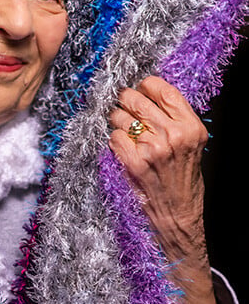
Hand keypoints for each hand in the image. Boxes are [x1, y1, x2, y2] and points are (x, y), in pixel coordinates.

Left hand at [108, 76, 219, 303]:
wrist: (179, 217)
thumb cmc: (183, 179)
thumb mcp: (191, 145)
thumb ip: (174, 119)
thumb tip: (146, 92)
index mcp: (191, 127)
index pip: (161, 89)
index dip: (145, 85)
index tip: (139, 89)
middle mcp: (173, 134)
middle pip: (135, 99)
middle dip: (125, 102)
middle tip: (124, 108)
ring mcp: (152, 149)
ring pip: (120, 116)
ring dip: (117, 121)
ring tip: (125, 132)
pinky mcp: (134, 163)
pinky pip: (113, 137)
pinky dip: (114, 141)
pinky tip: (123, 149)